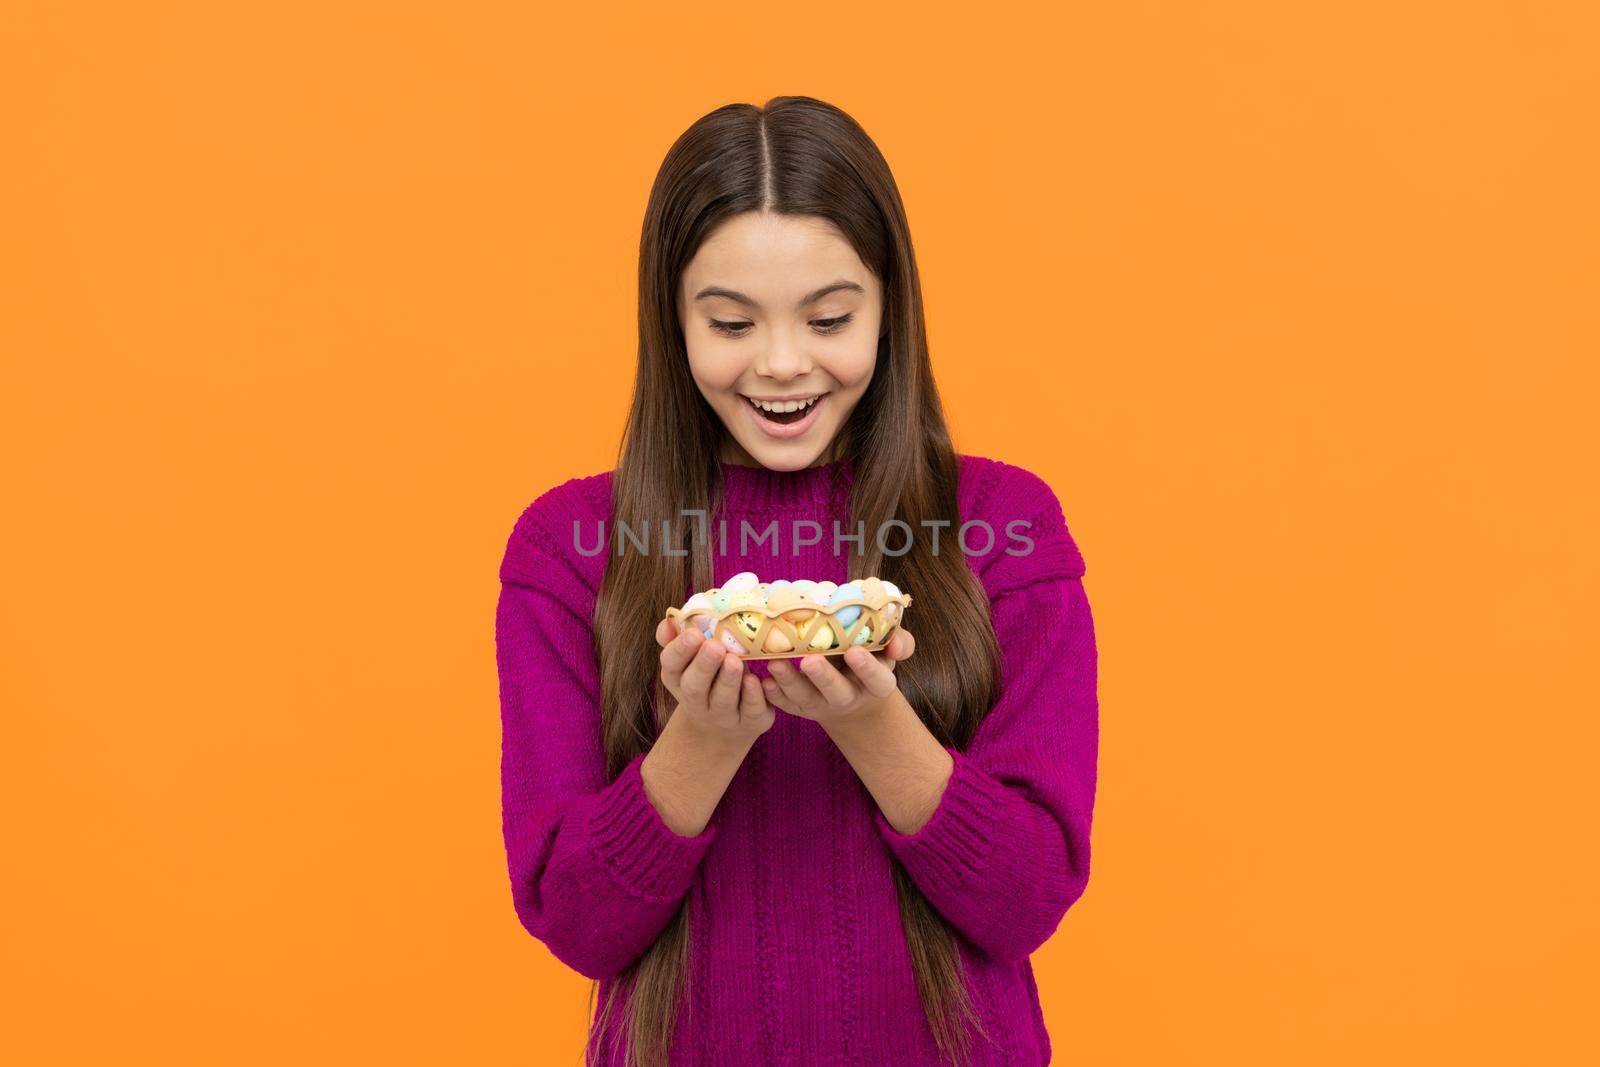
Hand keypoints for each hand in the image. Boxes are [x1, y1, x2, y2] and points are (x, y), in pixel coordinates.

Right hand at [657, 615, 775, 744]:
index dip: (680, 650)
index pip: (671, 666)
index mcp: (678, 680)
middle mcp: (697, 702)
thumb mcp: (692, 659)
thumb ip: (679, 638)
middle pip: (694, 687)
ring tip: (733, 660)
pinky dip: (752, 696)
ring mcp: (723, 716)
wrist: (726, 726)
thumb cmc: (710, 677)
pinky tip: (753, 680)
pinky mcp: (751, 722)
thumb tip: (670, 620)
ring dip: (727, 679)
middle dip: (704, 665)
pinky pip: (750, 710)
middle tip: (715, 646)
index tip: (694, 633)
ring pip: (722, 700)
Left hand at [761, 627, 915, 727]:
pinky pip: (786, 704)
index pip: (877, 680)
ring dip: (789, 682)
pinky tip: (762, 681)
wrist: (852, 688)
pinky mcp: (800, 708)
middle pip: (837, 692)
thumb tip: (897, 645)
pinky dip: (773, 694)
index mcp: (876, 684)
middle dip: (823, 677)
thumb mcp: (889, 650)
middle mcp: (849, 698)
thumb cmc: (870, 657)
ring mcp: (822, 705)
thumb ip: (899, 643)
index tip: (854, 652)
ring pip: (806, 699)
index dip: (867, 668)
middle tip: (809, 660)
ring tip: (774, 663)